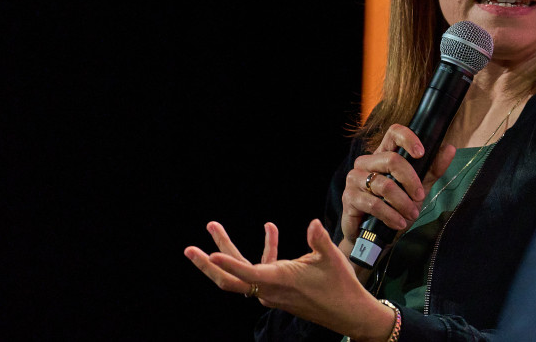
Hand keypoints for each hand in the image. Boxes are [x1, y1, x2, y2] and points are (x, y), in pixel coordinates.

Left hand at [184, 219, 394, 341]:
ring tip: (215, 227)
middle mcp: (269, 289)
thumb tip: (312, 224)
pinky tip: (270, 230)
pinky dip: (262, 250)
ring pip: (240, 273)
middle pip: (229, 280)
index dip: (225, 263)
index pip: (245, 272)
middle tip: (189, 249)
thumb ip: (318, 240)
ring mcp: (271, 291)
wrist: (347, 312)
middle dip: (207, 264)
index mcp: (278, 281)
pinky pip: (260, 270)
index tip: (206, 252)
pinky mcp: (277, 289)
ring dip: (227, 252)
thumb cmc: (340, 286)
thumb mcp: (331, 259)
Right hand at [340, 124, 456, 258]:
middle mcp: (366, 162)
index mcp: (383, 154)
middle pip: (392, 160)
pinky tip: (399, 222)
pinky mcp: (349, 198)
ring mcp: (355, 179)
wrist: (375, 236)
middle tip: (420, 196)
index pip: (393, 133)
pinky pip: (373, 204)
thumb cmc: (396, 207)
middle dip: (411, 181)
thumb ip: (432, 169)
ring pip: (384, 185)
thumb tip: (450, 148)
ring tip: (411, 214)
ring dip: (403, 203)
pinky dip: (391, 215)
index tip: (421, 153)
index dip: (408, 138)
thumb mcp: (418, 188)